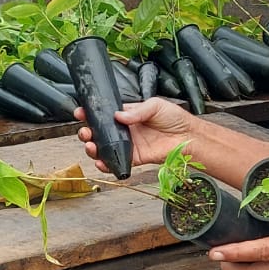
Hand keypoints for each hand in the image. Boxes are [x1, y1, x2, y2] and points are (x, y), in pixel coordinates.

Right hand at [75, 95, 195, 173]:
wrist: (187, 136)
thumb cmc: (174, 118)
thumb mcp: (154, 105)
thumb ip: (136, 111)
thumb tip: (118, 115)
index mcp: (127, 116)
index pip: (104, 115)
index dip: (90, 114)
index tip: (81, 113)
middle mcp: (124, 131)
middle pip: (99, 133)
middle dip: (87, 133)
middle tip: (85, 132)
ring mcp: (128, 146)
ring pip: (104, 149)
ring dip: (92, 148)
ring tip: (90, 146)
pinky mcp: (134, 159)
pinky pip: (116, 162)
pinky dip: (105, 164)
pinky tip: (99, 161)